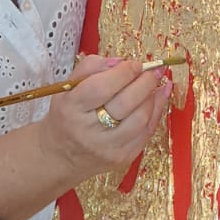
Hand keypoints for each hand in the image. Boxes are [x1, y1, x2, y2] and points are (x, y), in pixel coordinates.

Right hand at [37, 53, 172, 189]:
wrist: (61, 157)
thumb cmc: (67, 117)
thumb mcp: (67, 89)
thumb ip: (90, 68)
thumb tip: (120, 61)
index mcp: (70, 108)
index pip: (101, 87)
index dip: (124, 72)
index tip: (134, 63)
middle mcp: (87, 130)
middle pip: (125, 102)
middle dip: (144, 81)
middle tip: (151, 70)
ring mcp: (107, 147)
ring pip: (140, 118)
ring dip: (152, 97)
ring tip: (153, 83)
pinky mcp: (122, 157)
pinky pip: (147, 132)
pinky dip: (156, 111)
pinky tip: (158, 98)